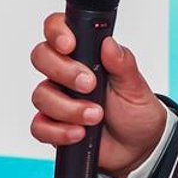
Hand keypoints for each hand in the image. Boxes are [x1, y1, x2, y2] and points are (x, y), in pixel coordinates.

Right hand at [29, 14, 166, 177]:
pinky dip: (58, 131)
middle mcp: (65, 74)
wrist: (138, 147)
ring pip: (41, 95)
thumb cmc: (135, 111)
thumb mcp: (135, 86)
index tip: (69, 45)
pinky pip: (40, 126)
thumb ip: (123, 64)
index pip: (58, 30)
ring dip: (68, 107)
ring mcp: (58, 99)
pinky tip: (79, 133)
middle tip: (89, 84)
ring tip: (95, 116)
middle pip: (41, 57)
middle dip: (63, 71)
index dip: (57, 32)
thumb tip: (109, 44)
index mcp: (85, 54)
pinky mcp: (54, 126)